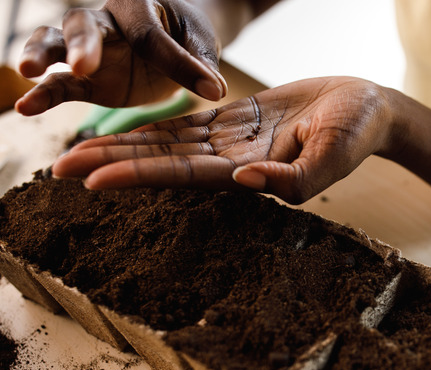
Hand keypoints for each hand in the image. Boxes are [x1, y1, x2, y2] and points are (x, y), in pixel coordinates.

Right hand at [15, 0, 225, 115]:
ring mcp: (92, 51)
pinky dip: (43, 95)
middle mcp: (108, 21)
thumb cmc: (188, 33)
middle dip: (83, 43)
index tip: (210, 86)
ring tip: (28, 71)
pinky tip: (26, 107)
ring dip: (43, 55)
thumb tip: (213, 86)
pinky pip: (61, 85)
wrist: (177, 39)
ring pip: (58, 43)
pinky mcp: (87, 80)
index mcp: (140, 6)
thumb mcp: (201, 42)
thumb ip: (201, 62)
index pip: (151, 34)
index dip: (177, 61)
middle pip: (85, 24)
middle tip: (83, 64)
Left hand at [52, 77, 392, 203]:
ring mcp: (231, 143)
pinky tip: (121, 132)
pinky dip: (152, 129)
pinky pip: (184, 126)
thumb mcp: (334, 154)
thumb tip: (244, 181)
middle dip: (114, 165)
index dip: (141, 176)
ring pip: (167, 145)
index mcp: (253, 174)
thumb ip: (295, 177)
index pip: (185, 177)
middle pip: (163, 164)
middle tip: (60, 169)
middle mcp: (233, 164)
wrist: (366, 106)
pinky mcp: (234, 122)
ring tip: (76, 152)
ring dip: (123, 148)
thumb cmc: (356, 131)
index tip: (94, 180)